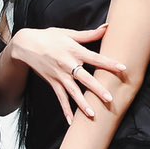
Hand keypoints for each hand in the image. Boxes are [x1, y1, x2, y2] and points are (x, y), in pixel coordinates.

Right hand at [9, 25, 125, 120]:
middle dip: (97, 89)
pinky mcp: (53, 82)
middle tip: (109, 98)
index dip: (109, 63)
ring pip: (73, 92)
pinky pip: (60, 98)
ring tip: (92, 114)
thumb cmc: (49, 37)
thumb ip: (89, 34)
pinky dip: (65, 110)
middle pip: (85, 79)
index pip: (95, 58)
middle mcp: (68, 65)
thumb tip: (107, 27)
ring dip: (82, 103)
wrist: (26, 45)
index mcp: (74, 51)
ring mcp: (59, 76)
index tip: (123, 68)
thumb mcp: (68, 33)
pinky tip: (71, 121)